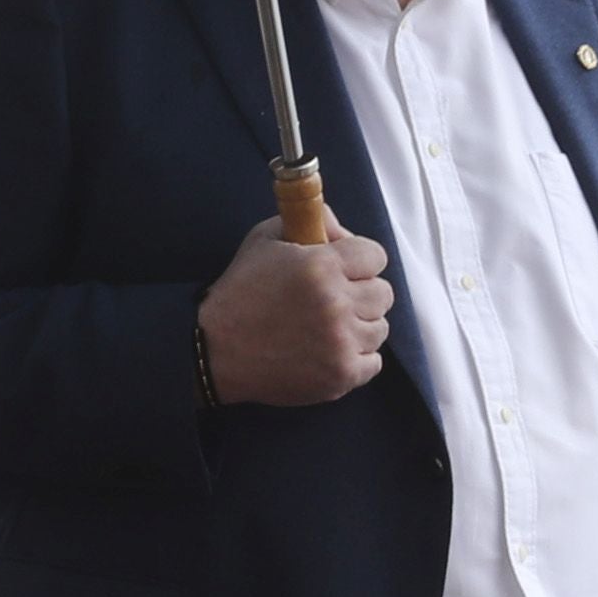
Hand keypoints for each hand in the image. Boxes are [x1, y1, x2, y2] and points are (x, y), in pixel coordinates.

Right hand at [198, 213, 393, 404]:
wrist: (214, 351)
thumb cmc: (238, 294)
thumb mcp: (263, 243)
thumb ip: (306, 222)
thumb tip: (338, 225)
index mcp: (320, 266)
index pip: (375, 255)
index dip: (359, 260)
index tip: (344, 269)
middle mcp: (336, 303)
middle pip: (383, 293)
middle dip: (360, 293)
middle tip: (333, 300)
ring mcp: (341, 341)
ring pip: (379, 328)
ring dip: (358, 326)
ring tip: (326, 328)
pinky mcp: (341, 374)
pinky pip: (374, 361)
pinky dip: (355, 357)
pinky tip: (327, 351)